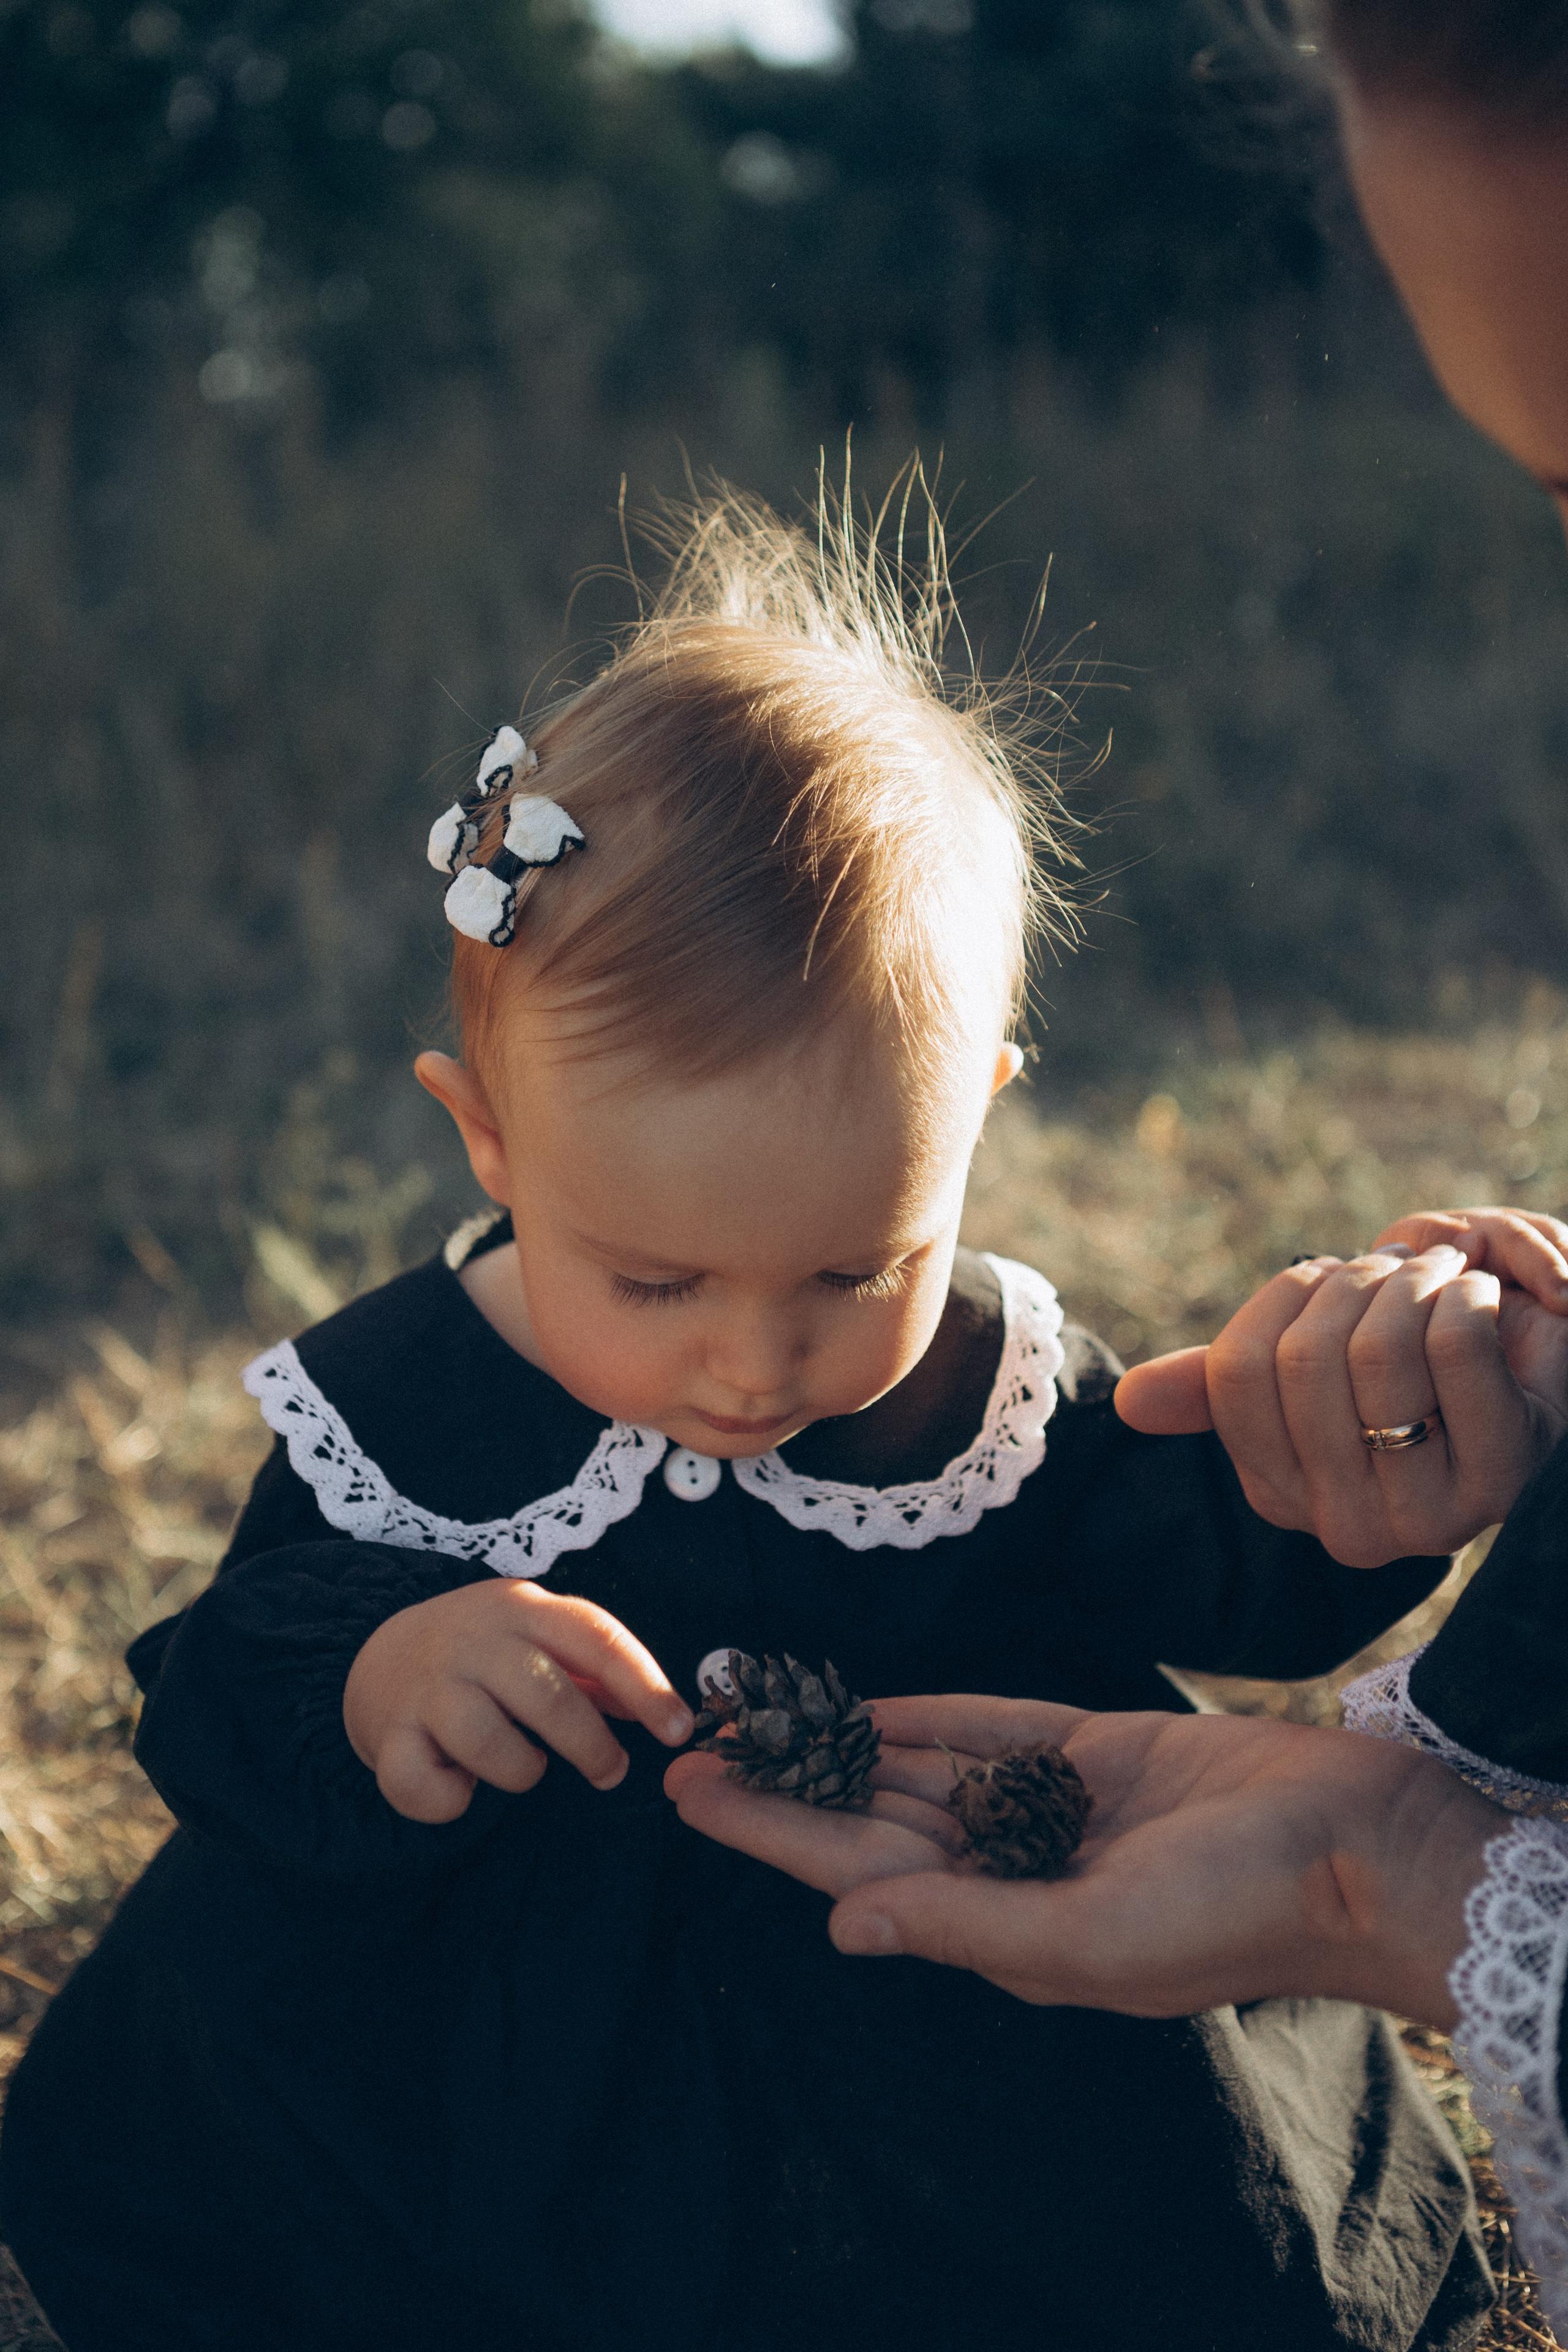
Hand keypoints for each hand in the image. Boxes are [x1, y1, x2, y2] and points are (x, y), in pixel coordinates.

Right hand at [344, 1582, 692, 1822]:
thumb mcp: (538, 1639)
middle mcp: (475, 1641)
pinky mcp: (389, 1733)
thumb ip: (597, 1671)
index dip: (645, 1685)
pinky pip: (424, 1785)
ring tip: (521, 1768)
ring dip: (520, 1771)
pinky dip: (449, 1800)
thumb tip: (664, 1713)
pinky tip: (457, 1782)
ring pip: (487, 1741)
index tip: (679, 1730)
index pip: (595, 1637)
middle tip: (611, 1772)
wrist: (376, 1653)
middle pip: (547, 1695)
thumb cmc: (482, 1656)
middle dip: (591, 1745)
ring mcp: (429, 1687)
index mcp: (524, 1610)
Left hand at [665, 1694, 1503, 2023]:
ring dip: (840, 1745)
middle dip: (783, 1784)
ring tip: (760, 1715)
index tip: (692, 1793)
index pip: (856, 1871)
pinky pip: (987, 1730)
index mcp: (1006, 1927)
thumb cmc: (1231, 1911)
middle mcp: (1015, 1867)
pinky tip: (865, 1704)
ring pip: (916, 1770)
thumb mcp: (1087, 1937)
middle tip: (694, 1743)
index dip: (771, 1830)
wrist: (1351, 1845)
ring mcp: (1052, 1806)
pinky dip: (924, 1716)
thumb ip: (962, 1923)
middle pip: (869, 1817)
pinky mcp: (1093, 1751)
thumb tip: (842, 1924)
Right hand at [1115, 1229, 1567, 1564]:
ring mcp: (1423, 1517)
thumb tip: (1125, 1403)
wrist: (1538, 1390)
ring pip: (1379, 1350)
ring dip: (1414, 1280)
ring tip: (1443, 1275)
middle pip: (1305, 1358)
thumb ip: (1222, 1382)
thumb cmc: (1416, 1373)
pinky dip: (1466, 1293)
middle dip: (1355, 1281)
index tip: (1332, 1280)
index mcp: (1281, 1496)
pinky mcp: (1500, 1479)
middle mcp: (1345, 1529)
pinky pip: (1453, 1344)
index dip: (1285, 1297)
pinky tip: (1482, 1298)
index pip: (1238, 1370)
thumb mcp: (1310, 1369)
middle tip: (1400, 1267)